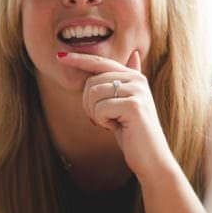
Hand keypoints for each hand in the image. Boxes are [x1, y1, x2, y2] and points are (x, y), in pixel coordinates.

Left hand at [58, 49, 175, 182]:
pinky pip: (100, 108)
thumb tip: (134, 54)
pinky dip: (102, 121)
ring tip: (111, 122)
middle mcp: (137, 79)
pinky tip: (116, 127)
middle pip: (92, 81)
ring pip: (93, 93)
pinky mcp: (133, 105)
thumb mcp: (127, 103)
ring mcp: (137, 91)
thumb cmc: (134, 132)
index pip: (101, 62)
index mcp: (134, 76)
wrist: (152, 158)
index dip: (79, 59)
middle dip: (88, 104)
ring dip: (95, 113)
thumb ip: (126, 81)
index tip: (60, 57)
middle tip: (102, 119)